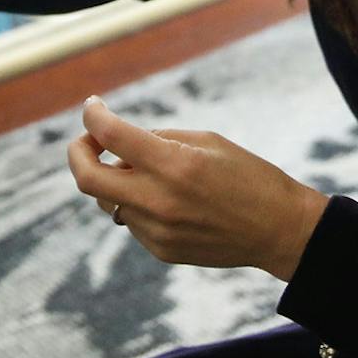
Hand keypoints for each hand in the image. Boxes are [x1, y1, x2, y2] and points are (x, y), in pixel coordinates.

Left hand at [66, 95, 329, 279]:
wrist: (278, 229)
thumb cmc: (248, 175)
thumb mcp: (206, 142)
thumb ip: (157, 140)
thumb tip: (116, 144)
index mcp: (174, 165)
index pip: (111, 135)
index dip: (93, 115)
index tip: (93, 106)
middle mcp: (159, 201)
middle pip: (87, 178)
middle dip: (78, 153)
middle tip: (88, 140)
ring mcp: (157, 231)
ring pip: (108, 200)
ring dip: (114, 179)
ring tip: (144, 170)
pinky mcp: (161, 250)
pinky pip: (130, 221)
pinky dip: (136, 202)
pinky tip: (167, 199)